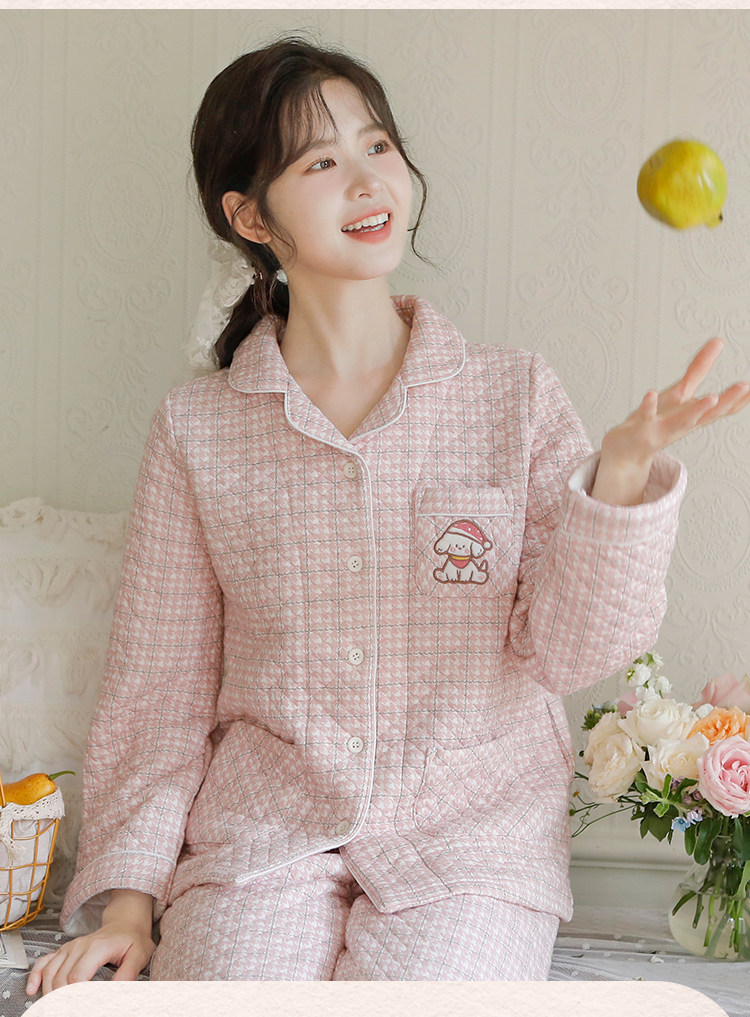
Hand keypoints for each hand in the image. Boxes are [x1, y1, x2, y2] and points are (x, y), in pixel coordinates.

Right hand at [25, 920, 154, 995]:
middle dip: (60, 998)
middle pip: (61, 978)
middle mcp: (80, 946)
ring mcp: (70, 947)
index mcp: (97, 947)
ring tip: (53, 1006)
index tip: (77, 1007)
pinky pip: (44, 962)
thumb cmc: (132, 938)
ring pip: (50, 972)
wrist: (126, 922)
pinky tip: (33, 989)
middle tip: (66, 1009)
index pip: (77, 976)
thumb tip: (117, 990)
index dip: (74, 997)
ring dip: (48, 992)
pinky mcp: (64, 950)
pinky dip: (36, 976)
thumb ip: (128, 973)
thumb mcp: (139, 954)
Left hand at [592, 338, 749, 504]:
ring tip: (712, 398)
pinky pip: (645, 416)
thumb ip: (699, 368)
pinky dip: (649, 405)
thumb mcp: (679, 392)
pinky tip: (651, 393)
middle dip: (727, 401)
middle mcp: (681, 425)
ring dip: (697, 410)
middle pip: (707, 414)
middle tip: (744, 387)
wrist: (626, 453)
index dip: (738, 399)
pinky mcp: (640, 428)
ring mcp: (661, 428)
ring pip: (682, 421)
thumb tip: (718, 342)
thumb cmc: (655, 421)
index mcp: (693, 416)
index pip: (720, 408)